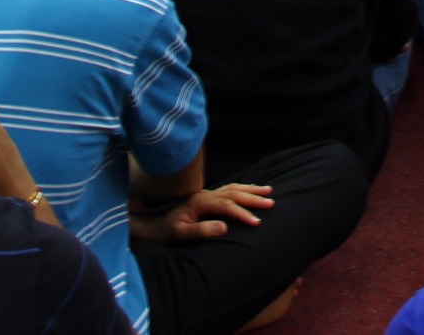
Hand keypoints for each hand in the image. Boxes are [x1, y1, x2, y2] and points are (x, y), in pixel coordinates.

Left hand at [130, 183, 274, 243]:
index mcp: (200, 202)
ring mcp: (205, 194)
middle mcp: (204, 195)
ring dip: (250, 189)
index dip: (243, 213)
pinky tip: (249, 189)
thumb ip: (202, 230)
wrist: (151, 225)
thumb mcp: (180, 235)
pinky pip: (228, 189)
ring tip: (268, 191)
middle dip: (253, 198)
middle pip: (233, 192)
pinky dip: (241, 188)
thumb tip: (224, 227)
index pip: (227, 205)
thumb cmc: (165, 232)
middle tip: (271, 202)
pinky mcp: (206, 197)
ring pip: (232, 188)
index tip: (257, 222)